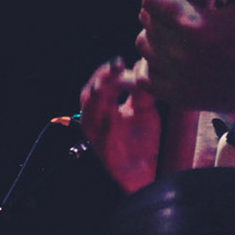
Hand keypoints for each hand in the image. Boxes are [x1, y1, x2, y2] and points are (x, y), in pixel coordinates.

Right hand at [80, 55, 158, 193]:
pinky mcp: (102, 151)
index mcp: (104, 107)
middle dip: (101, 78)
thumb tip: (142, 65)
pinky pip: (99, 135)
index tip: (121, 62)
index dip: (109, 71)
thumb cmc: (141, 141)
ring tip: (108, 85)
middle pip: (90, 93)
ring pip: (89, 111)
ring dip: (98, 96)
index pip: (101, 83)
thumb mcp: (145, 111)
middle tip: (116, 67)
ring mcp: (96, 136)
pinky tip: (113, 114)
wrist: (144, 172)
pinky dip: (105, 124)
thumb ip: (142, 91)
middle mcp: (95, 119)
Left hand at [137, 0, 234, 111]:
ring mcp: (180, 81)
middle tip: (196, 15)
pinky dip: (157, 66)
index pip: (150, 0)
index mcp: (198, 27)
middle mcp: (184, 57)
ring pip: (144, 47)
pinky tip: (182, 58)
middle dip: (165, 13)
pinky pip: (146, 77)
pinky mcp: (180, 98)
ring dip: (159, 39)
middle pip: (145, 21)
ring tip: (190, 37)